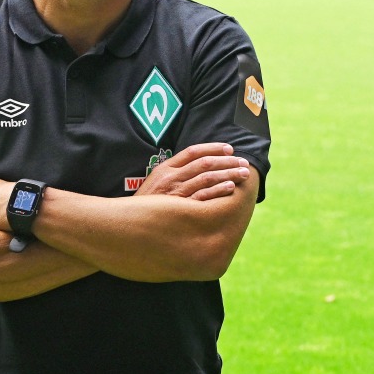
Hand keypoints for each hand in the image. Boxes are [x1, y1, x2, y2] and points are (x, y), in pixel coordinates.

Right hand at [134, 143, 249, 200]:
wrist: (129, 224)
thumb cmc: (147, 205)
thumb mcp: (156, 183)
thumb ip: (174, 173)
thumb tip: (198, 166)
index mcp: (165, 168)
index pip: (193, 151)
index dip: (213, 148)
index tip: (229, 149)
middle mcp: (171, 177)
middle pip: (204, 163)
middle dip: (227, 161)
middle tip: (243, 162)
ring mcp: (175, 193)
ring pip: (207, 178)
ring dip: (228, 173)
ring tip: (243, 173)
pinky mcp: (179, 209)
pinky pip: (203, 196)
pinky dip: (218, 190)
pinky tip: (230, 187)